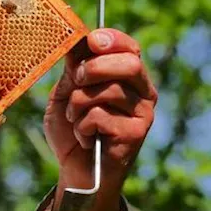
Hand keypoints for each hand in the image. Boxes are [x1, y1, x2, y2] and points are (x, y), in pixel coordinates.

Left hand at [33, 28, 156, 210]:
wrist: (75, 172)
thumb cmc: (72, 129)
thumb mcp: (66, 91)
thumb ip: (74, 68)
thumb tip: (76, 39)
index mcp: (128, 76)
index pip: (129, 46)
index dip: (112, 39)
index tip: (91, 40)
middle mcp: (142, 91)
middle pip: (129, 63)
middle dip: (94, 68)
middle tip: (76, 81)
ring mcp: (143, 113)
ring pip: (108, 90)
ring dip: (79, 104)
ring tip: (76, 119)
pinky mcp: (136, 133)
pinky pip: (101, 116)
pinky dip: (82, 126)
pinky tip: (86, 137)